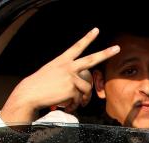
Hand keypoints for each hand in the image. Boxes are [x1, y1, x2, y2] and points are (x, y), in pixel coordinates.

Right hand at [0, 28, 120, 123]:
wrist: (30, 93)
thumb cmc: (41, 84)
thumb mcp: (53, 71)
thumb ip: (67, 73)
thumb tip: (81, 83)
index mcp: (62, 60)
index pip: (77, 47)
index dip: (87, 38)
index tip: (96, 30)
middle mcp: (68, 66)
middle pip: (91, 59)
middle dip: (106, 53)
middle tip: (117, 48)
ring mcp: (71, 77)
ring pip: (86, 89)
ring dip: (82, 98)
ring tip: (73, 103)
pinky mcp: (72, 89)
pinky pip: (80, 99)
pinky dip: (75, 105)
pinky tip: (67, 106)